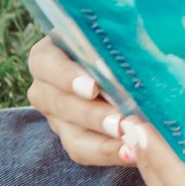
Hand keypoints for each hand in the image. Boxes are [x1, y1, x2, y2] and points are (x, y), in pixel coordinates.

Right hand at [26, 37, 127, 167]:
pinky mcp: (73, 137)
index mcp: (49, 54)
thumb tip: (138, 37)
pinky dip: (109, 154)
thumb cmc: (119, 38)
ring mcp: (57, 116)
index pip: (47, 64)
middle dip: (92, 115)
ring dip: (102, 142)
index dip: (67, 77)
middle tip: (121, 122)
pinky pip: (85, 151)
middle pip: (59, 104)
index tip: (93, 87)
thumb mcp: (115, 31)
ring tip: (131, 144)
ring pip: (71, 135)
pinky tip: (133, 154)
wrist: (124, 62)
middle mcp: (46, 87)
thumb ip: (122, 34)